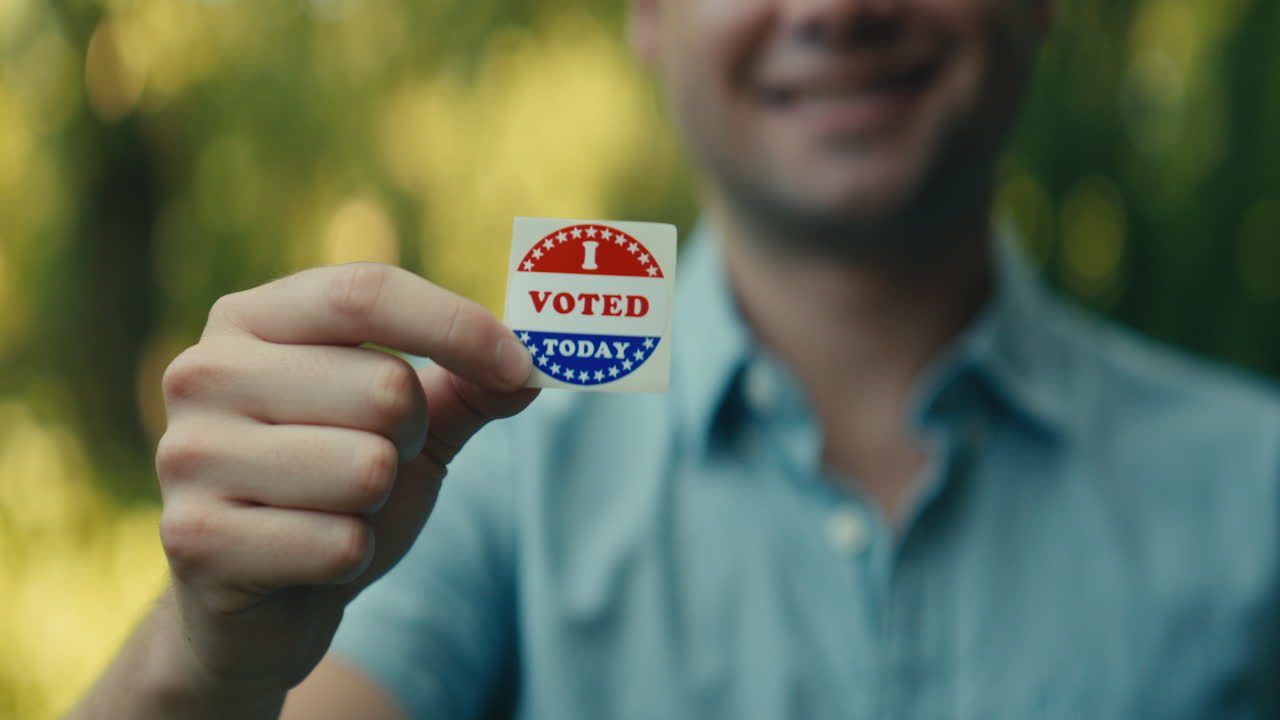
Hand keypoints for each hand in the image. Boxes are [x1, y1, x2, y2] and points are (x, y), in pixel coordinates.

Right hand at [153, 263, 536, 705]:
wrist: (257, 602)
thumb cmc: (336, 490)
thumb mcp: (407, 425)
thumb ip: (467, 382)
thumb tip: (536, 361)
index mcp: (251, 319)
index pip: (367, 291)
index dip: (458, 326)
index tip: (521, 366)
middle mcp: (204, 371)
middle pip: (385, 387)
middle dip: (410, 439)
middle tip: (370, 464)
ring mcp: (188, 454)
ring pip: (367, 468)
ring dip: (377, 503)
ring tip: (333, 509)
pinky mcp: (193, 538)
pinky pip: (340, 544)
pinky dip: (350, 559)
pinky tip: (308, 560)